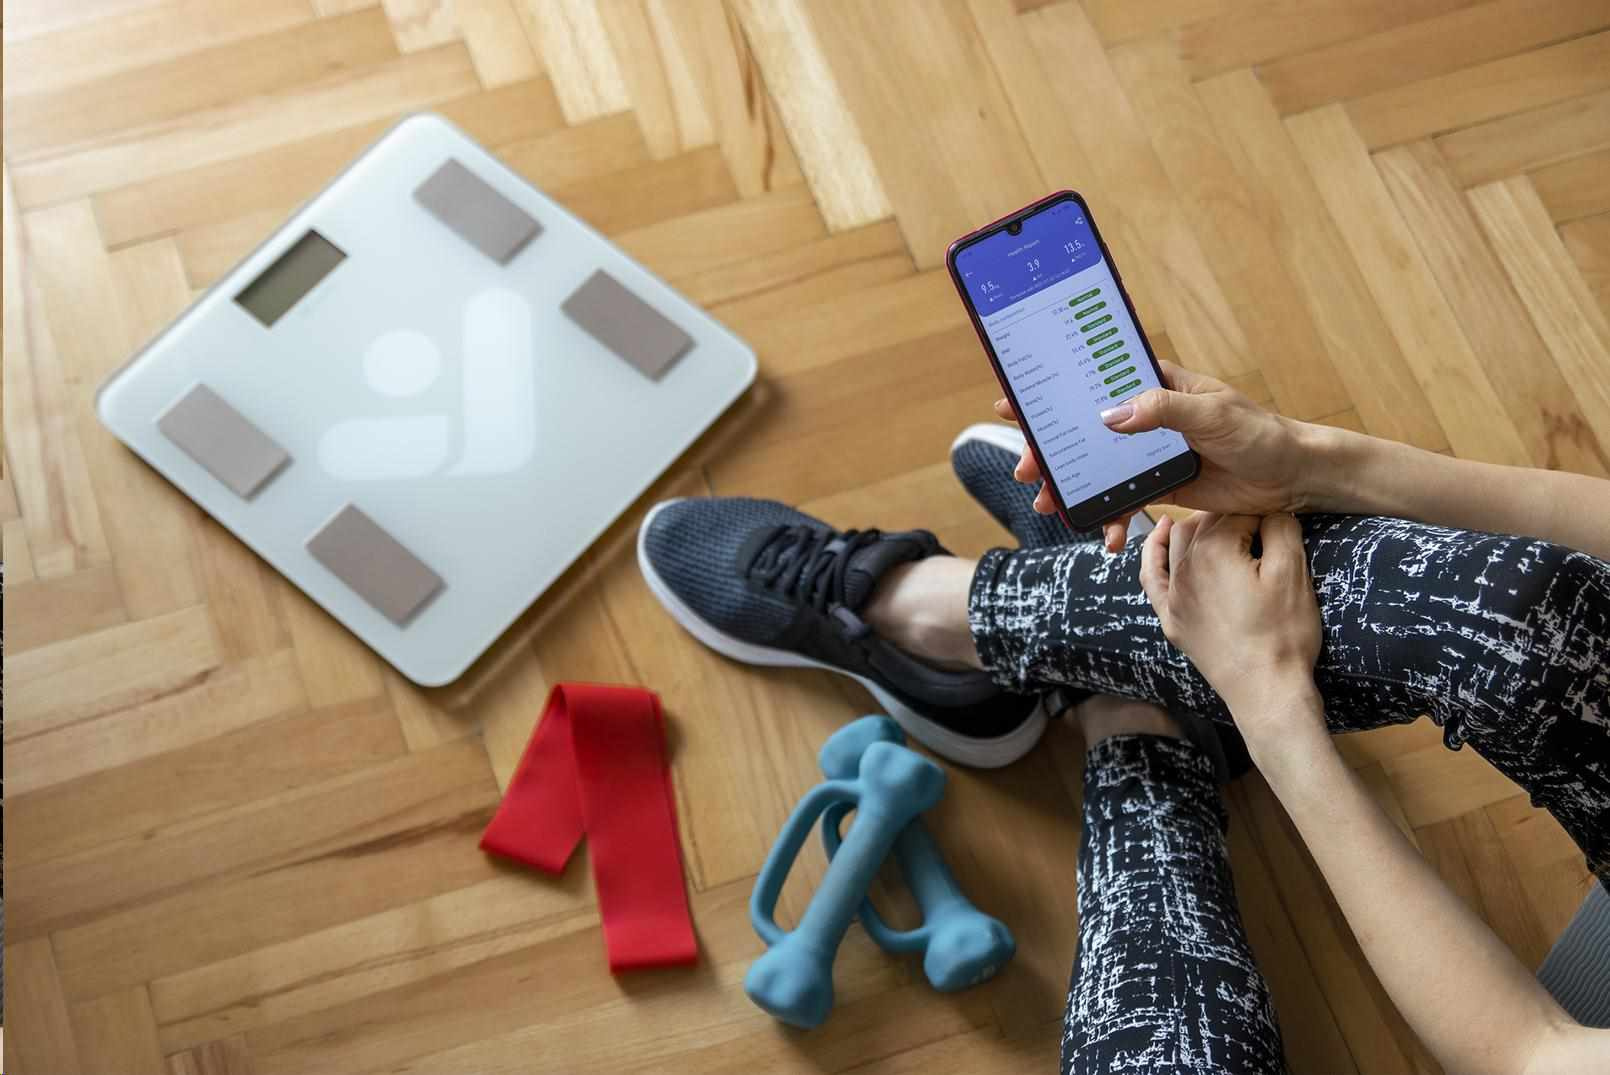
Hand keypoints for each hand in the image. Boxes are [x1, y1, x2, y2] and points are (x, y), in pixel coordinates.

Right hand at [994, 361, 1306, 550]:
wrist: (1291, 477)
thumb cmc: (1259, 433)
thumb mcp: (1213, 414)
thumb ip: (1163, 410)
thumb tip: (1112, 416)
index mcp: (1155, 386)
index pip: (1096, 382)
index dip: (1054, 392)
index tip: (1016, 405)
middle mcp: (1146, 418)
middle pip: (1085, 431)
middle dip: (1052, 452)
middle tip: (1027, 470)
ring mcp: (1150, 454)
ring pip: (1097, 470)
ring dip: (1072, 490)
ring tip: (1050, 507)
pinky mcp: (1160, 487)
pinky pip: (1123, 502)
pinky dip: (1110, 520)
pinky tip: (1107, 538)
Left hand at [1137, 511, 1325, 749]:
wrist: (1266, 690)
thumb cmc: (1283, 633)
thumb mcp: (1293, 573)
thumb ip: (1281, 527)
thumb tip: (1272, 508)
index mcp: (1213, 549)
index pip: (1239, 512)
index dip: (1264, 517)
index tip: (1280, 528)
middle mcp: (1184, 566)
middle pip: (1208, 524)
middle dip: (1234, 520)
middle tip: (1263, 531)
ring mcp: (1172, 593)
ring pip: (1178, 541)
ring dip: (1200, 527)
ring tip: (1226, 525)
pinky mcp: (1169, 617)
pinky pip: (1151, 575)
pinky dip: (1152, 550)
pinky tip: (1161, 533)